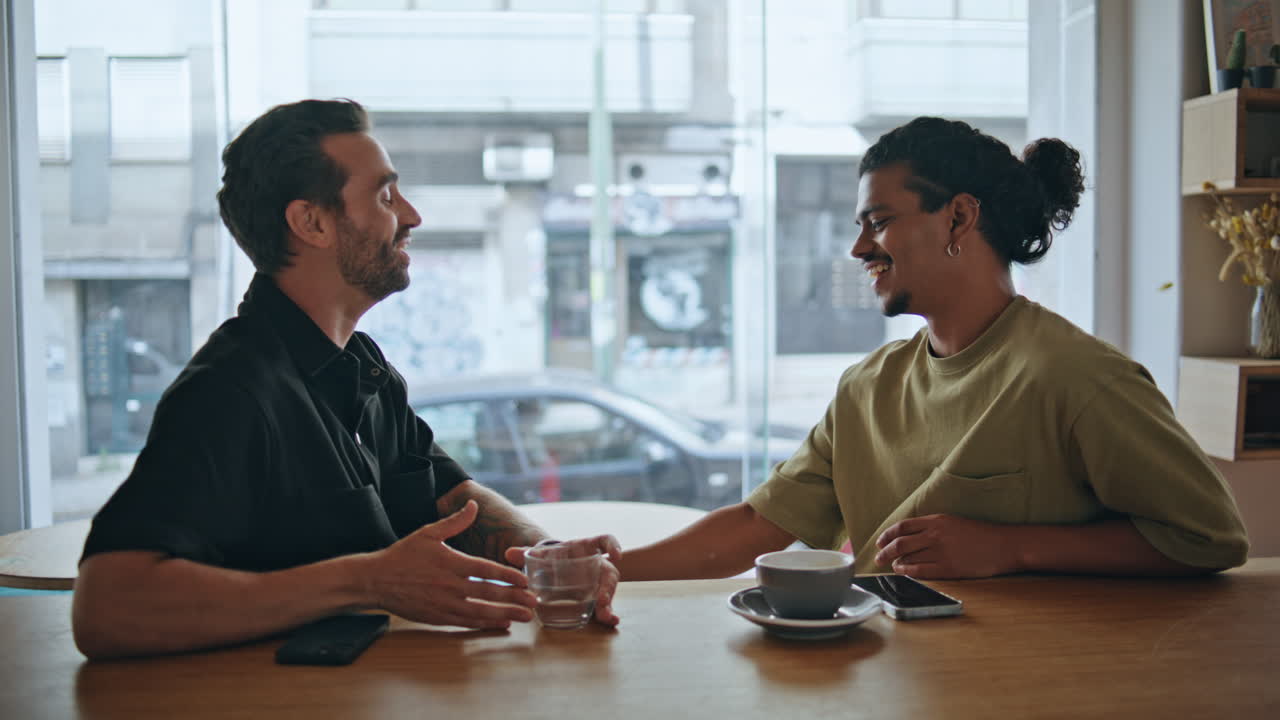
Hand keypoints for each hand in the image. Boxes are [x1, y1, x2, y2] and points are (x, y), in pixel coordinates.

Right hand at [364, 500, 536, 628]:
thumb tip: (474, 504)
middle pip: (488, 594)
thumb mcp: (428, 533)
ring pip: (481, 611)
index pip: (486, 570)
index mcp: (451, 563)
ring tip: (525, 617)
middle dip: (514, 598)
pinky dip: (486, 624)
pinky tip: (502, 624)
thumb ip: (455, 521)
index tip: (526, 580)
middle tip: (535, 602)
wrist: (375, 581)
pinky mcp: (438, 617)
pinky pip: (467, 623)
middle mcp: (450, 585)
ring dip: (505, 614)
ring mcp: (444, 604)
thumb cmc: (403, 555)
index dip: (508, 576)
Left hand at [505, 535, 622, 626]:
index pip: (605, 541)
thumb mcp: (542, 555)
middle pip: (609, 573)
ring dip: (608, 604)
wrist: (559, 568)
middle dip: (608, 587)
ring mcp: (600, 582)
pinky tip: (610, 622)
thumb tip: (508, 553)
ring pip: (609, 592)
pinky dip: (608, 614)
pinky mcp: (597, 597)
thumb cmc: (555, 558)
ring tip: (606, 617)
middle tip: (602, 601)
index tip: (617, 556)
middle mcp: (598, 564)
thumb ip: (527, 554)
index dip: (613, 546)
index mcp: (587, 548)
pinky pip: (605, 605)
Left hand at [874, 514, 1016, 578]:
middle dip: (885, 552)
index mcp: (936, 521)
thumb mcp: (952, 522)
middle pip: (900, 544)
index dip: (887, 535)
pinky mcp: (949, 569)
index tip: (880, 542)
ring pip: (908, 558)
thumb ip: (930, 527)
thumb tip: (907, 536)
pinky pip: (921, 572)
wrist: (1003, 545)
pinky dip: (908, 572)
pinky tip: (904, 572)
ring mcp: (941, 552)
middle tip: (878, 558)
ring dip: (897, 563)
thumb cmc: (978, 534)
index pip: (902, 527)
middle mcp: (935, 535)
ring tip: (894, 566)